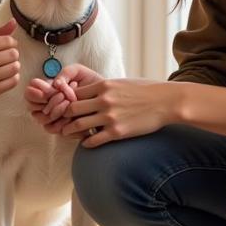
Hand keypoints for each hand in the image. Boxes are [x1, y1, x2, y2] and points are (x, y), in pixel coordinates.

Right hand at [25, 65, 102, 133]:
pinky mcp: (62, 129)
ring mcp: (53, 118)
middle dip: (48, 100)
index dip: (34, 92)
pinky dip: (62, 121)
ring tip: (70, 101)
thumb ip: (65, 73)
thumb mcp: (77, 71)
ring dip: (55, 110)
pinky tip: (74, 114)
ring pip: (43, 119)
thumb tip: (56, 84)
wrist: (107, 97)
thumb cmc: (90, 82)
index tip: (49, 88)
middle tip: (63, 94)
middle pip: (32, 107)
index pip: (29, 93)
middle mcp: (46, 105)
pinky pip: (54, 129)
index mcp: (46, 90)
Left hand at [60, 78, 177, 146]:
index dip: (66, 100)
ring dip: (69, 130)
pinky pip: (93, 140)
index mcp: (103, 85)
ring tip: (66, 133)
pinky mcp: (117, 132)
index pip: (74, 93)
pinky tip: (85, 143)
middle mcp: (103, 100)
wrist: (165, 102)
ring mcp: (109, 116)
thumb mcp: (121, 83)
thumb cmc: (145, 90)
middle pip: (71, 108)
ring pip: (78, 125)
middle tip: (60, 120)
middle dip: (63, 115)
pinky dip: (85, 142)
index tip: (64, 106)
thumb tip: (91, 91)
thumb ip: (104, 88)